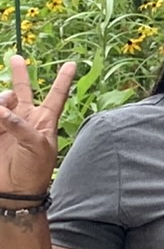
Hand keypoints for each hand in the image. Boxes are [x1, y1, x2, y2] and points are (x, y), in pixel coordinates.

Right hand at [0, 57, 77, 197]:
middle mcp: (26, 118)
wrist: (14, 190)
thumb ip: (21, 126)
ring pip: (3, 100)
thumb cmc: (34, 170)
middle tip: (17, 59)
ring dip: (3, 99)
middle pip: (23, 89)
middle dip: (20, 73)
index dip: (63, 79)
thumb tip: (2, 111)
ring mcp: (6, 124)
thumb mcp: (37, 147)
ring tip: (0, 109)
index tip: (72, 63)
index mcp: (44, 120)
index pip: (56, 95)